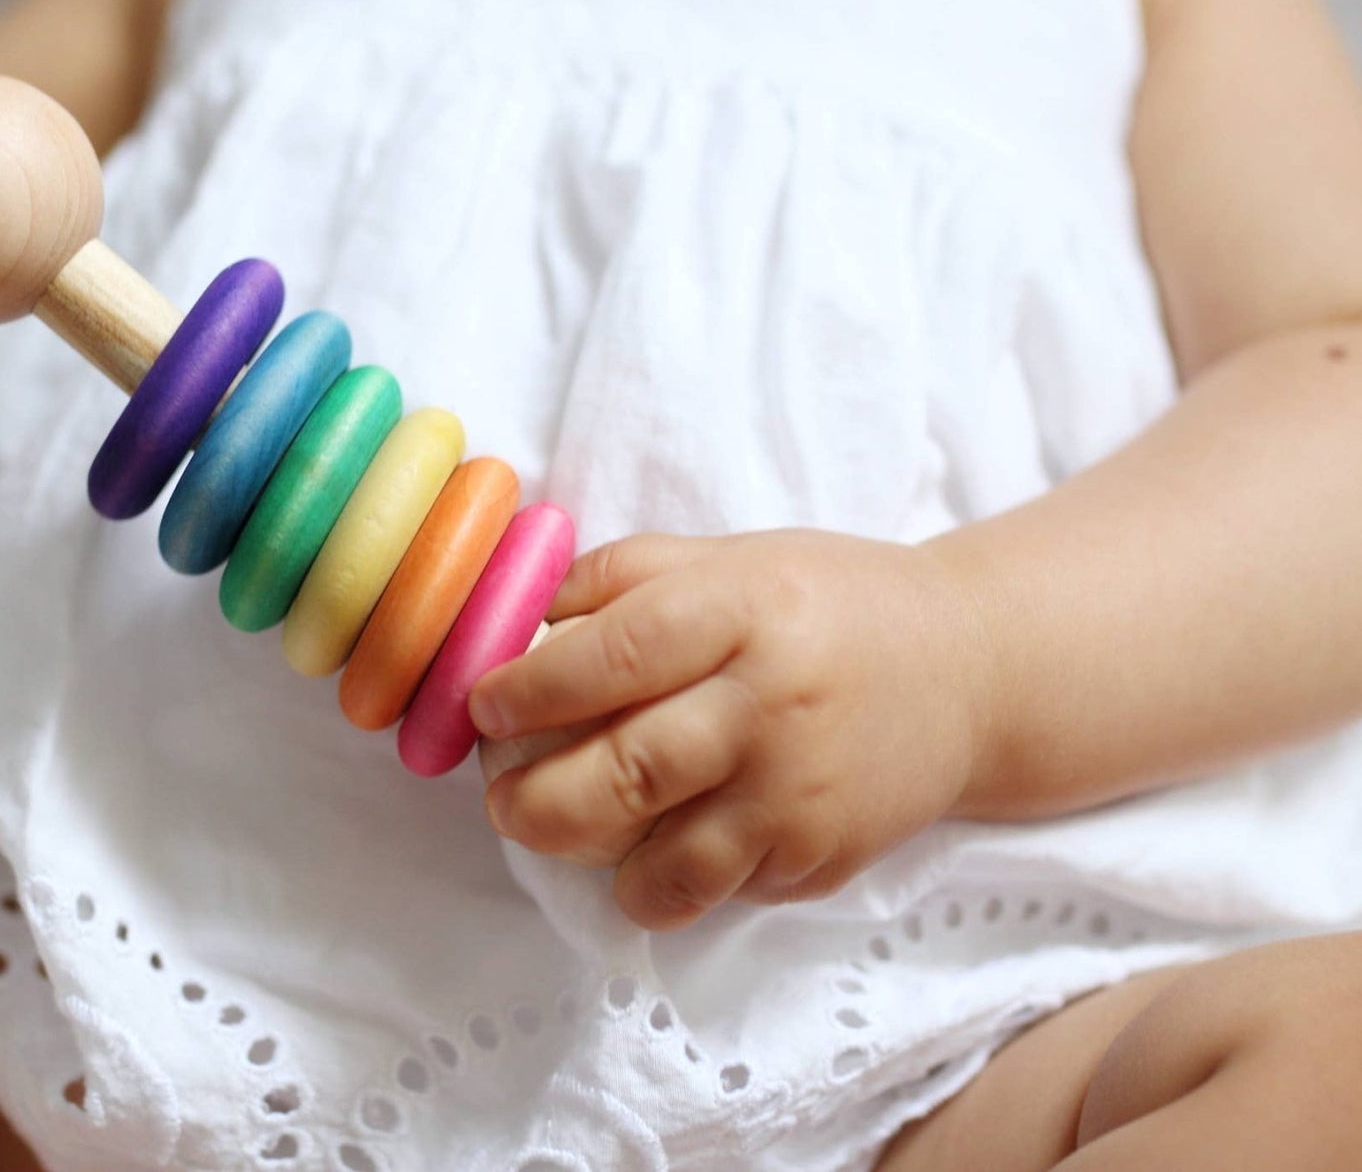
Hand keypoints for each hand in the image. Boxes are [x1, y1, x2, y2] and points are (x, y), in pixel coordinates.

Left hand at [468, 529, 999, 930]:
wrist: (966, 672)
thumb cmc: (820, 605)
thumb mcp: (725, 559)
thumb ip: (616, 580)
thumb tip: (508, 621)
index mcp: (744, 609)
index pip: (616, 654)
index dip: (532, 688)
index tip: (483, 705)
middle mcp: (774, 703)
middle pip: (627, 771)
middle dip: (534, 797)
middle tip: (499, 794)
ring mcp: (801, 794)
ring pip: (660, 858)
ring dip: (583, 854)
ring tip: (558, 824)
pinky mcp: (819, 860)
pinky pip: (708, 892)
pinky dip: (657, 879)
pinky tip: (648, 839)